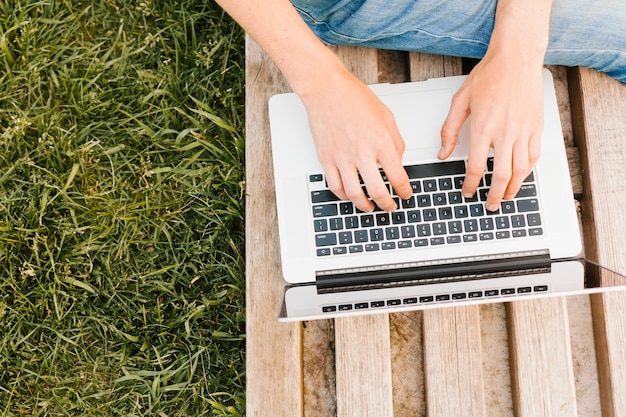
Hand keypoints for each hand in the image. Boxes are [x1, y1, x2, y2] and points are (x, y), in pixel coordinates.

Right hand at [301, 70, 412, 211]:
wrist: (326, 89)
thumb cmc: (354, 98)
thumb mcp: (386, 117)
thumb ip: (395, 142)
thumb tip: (398, 161)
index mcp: (380, 142)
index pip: (397, 176)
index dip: (405, 191)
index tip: (406, 194)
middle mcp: (361, 152)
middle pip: (377, 191)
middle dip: (387, 205)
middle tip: (391, 207)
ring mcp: (342, 157)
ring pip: (354, 194)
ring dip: (365, 206)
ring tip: (370, 207)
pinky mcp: (326, 158)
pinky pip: (335, 186)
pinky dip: (344, 196)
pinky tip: (350, 196)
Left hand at [438, 53, 543, 211]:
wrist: (516, 57)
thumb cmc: (489, 76)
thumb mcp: (460, 102)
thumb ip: (449, 130)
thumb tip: (442, 153)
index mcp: (483, 127)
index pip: (477, 166)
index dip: (471, 184)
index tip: (467, 192)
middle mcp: (505, 131)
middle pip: (501, 174)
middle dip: (494, 194)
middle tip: (489, 205)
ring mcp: (524, 130)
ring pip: (521, 169)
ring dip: (513, 187)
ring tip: (506, 197)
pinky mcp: (536, 126)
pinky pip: (534, 155)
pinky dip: (528, 170)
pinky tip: (521, 176)